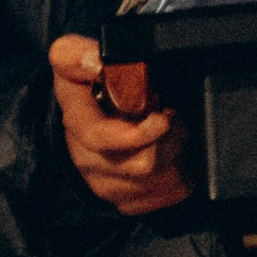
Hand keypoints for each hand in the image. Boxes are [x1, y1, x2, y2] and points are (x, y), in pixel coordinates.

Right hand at [49, 36, 192, 218]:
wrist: (94, 110)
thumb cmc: (91, 81)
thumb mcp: (74, 55)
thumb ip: (76, 54)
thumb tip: (96, 62)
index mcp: (75, 121)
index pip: (101, 139)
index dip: (138, 133)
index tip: (163, 117)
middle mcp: (86, 159)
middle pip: (142, 165)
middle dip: (170, 136)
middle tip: (171, 115)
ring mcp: (107, 185)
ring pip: (163, 178)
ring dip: (179, 150)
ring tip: (172, 130)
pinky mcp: (130, 202)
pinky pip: (172, 192)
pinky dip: (183, 169)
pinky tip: (172, 151)